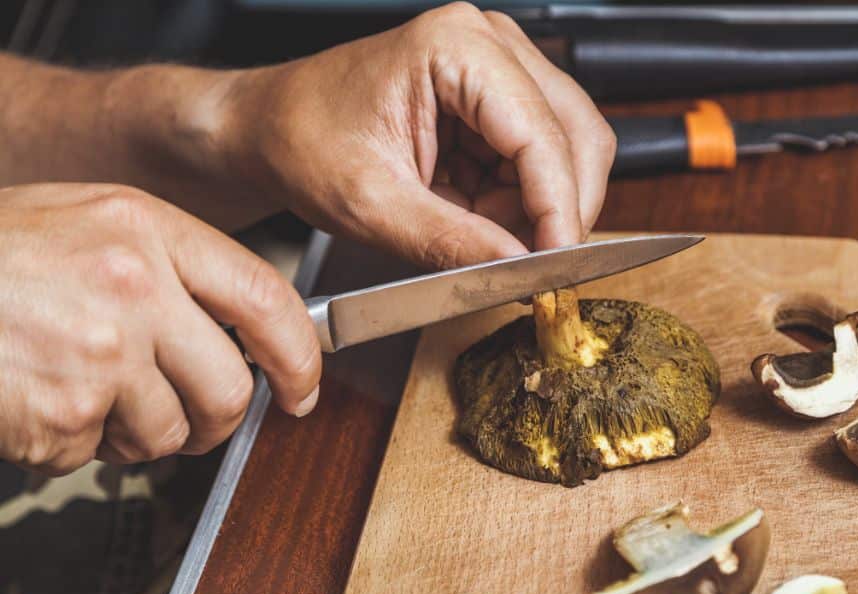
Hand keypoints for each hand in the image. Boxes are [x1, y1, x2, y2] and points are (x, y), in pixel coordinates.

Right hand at [0, 184, 320, 473]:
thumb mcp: (82, 225)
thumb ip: (164, 270)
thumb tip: (236, 332)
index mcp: (146, 230)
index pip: (266, 299)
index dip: (299, 357)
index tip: (302, 389)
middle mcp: (134, 286)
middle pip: (229, 388)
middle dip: (214, 422)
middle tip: (188, 423)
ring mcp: (99, 351)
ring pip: (168, 433)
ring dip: (132, 435)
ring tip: (78, 394)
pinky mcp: (63, 410)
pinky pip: (94, 453)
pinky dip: (67, 444)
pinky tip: (30, 400)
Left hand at [222, 3, 615, 266]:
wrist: (267, 128)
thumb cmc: (301, 141)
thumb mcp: (371, 206)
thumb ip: (450, 243)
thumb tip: (520, 271)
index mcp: (456, 47)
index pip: (542, 134)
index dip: (558, 209)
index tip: (555, 268)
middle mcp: (490, 44)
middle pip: (576, 136)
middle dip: (559, 210)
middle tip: (533, 268)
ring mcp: (499, 69)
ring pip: (568, 152)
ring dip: (539, 210)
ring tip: (484, 239)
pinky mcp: (497, 102)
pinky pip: (539, 163)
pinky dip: (522, 206)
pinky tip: (478, 221)